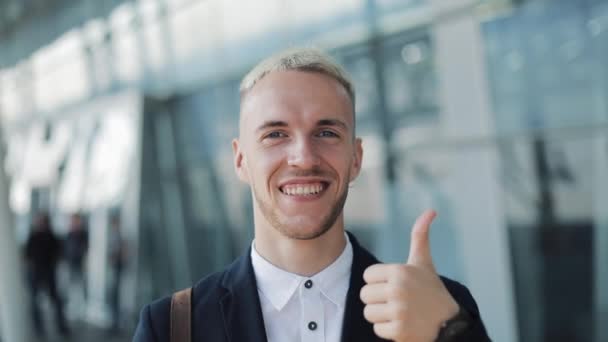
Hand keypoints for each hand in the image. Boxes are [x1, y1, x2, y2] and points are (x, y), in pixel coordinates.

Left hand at [360, 210, 458, 341]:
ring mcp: (399, 311)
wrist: (450, 324)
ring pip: (368, 313)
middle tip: (397, 301)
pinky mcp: (399, 331)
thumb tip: (431, 210)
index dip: (378, 282)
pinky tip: (404, 325)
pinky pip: (377, 330)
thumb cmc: (431, 289)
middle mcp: (398, 289)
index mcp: (399, 271)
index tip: (394, 285)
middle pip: (365, 295)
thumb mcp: (423, 262)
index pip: (367, 276)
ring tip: (400, 313)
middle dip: (378, 300)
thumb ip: (420, 236)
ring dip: (381, 316)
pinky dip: (388, 331)